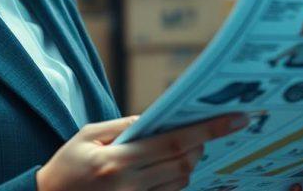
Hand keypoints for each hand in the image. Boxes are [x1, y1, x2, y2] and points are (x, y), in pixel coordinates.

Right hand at [36, 112, 248, 190]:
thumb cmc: (65, 167)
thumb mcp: (87, 136)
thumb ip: (124, 126)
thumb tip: (157, 120)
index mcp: (117, 161)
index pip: (174, 142)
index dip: (209, 130)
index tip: (236, 119)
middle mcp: (129, 186)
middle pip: (184, 164)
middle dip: (199, 145)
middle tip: (199, 133)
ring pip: (180, 182)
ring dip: (187, 163)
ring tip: (178, 149)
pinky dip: (175, 181)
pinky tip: (167, 169)